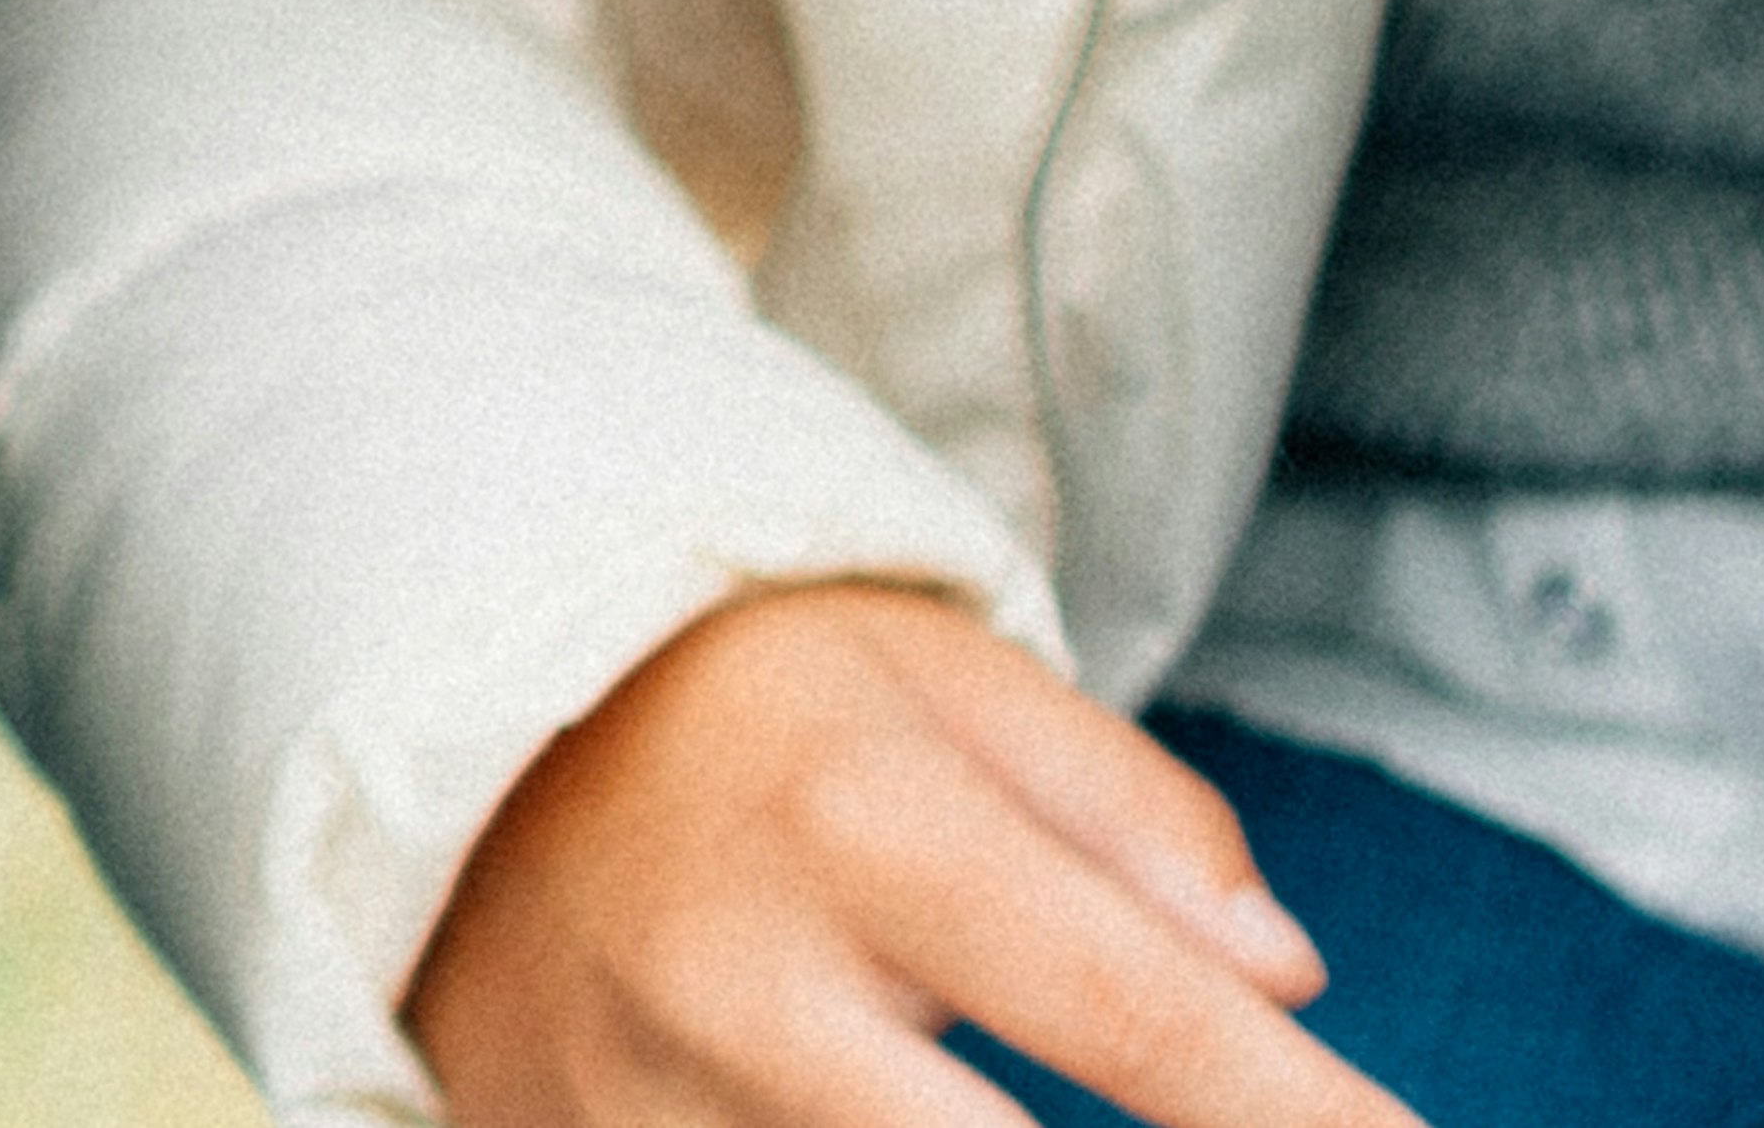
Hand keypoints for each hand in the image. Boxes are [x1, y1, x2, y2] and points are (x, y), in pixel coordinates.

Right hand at [411, 585, 1400, 1127]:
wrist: (453, 723)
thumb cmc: (754, 702)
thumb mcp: (948, 680)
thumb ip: (1135, 823)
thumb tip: (1289, 981)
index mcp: (866, 833)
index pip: (1146, 1027)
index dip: (1310, 1125)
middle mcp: (750, 995)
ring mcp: (649, 1115)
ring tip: (986, 1090)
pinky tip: (894, 1109)